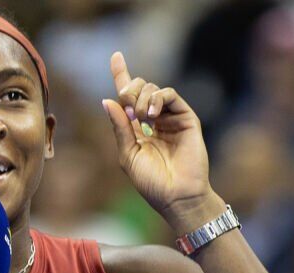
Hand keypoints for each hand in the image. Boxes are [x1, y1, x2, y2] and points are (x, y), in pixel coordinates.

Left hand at [101, 51, 222, 234]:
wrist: (177, 196)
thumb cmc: (152, 183)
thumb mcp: (128, 154)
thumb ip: (120, 127)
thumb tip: (107, 100)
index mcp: (139, 128)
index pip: (129, 96)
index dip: (122, 75)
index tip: (116, 56)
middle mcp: (155, 120)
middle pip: (140, 87)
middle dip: (129, 90)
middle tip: (129, 110)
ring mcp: (171, 117)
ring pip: (153, 88)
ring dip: (142, 97)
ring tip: (142, 118)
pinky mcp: (186, 118)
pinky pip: (170, 94)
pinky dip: (157, 98)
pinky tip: (152, 115)